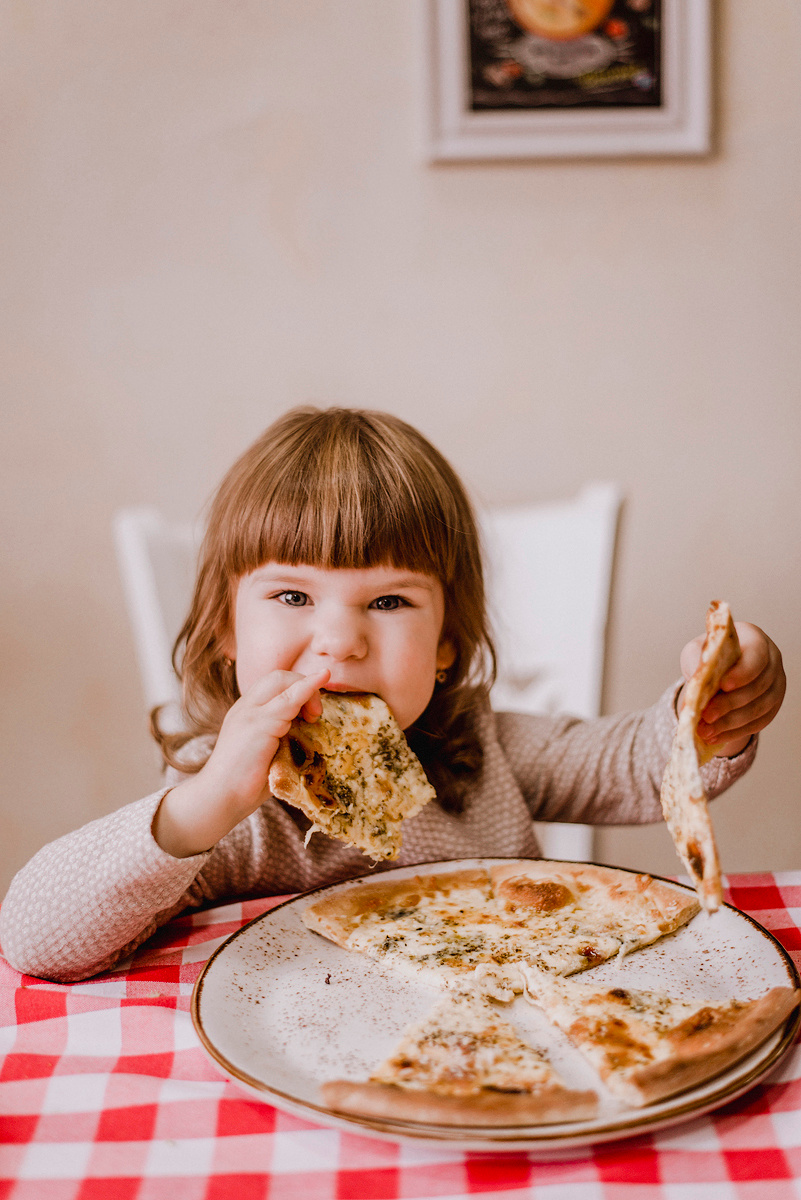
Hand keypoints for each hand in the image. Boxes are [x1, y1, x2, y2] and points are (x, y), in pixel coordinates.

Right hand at [153, 668, 329, 856]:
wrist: (219, 798)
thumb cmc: (244, 784)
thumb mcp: (266, 752)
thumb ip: (281, 737)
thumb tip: (309, 734)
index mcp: (246, 712)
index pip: (273, 685)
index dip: (297, 687)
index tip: (312, 709)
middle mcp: (245, 707)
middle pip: (278, 677)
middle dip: (304, 685)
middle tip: (316, 715)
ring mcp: (250, 713)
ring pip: (283, 682)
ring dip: (308, 692)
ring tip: (315, 717)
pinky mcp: (259, 724)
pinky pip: (289, 699)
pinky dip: (308, 688)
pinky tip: (321, 678)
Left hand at [679, 622, 784, 756]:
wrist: (720, 668)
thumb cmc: (710, 655)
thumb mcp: (697, 651)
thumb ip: (696, 660)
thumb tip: (696, 682)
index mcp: (755, 640)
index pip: (757, 656)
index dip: (742, 673)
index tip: (722, 685)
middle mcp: (772, 661)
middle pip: (758, 686)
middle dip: (730, 704)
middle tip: (706, 716)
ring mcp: (776, 685)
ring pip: (759, 709)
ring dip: (730, 723)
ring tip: (705, 731)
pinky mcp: (773, 706)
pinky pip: (758, 723)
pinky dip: (735, 732)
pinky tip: (715, 736)